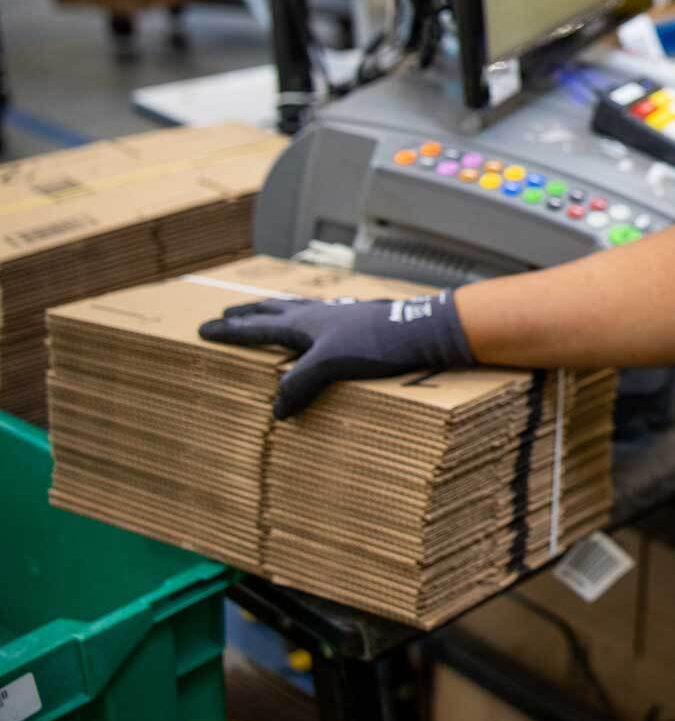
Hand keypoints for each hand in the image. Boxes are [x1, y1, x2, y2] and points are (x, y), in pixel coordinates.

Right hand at [198, 290, 474, 419]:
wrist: (424, 329)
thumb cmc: (377, 343)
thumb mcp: (330, 365)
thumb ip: (299, 384)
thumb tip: (276, 411)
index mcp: (304, 323)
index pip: (256, 327)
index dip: (229, 331)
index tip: (203, 329)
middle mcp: (319, 314)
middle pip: (274, 309)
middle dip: (249, 313)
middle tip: (229, 313)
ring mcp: (342, 314)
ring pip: (300, 309)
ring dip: (278, 311)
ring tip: (269, 312)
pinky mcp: (363, 320)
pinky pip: (326, 317)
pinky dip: (312, 319)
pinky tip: (324, 324)